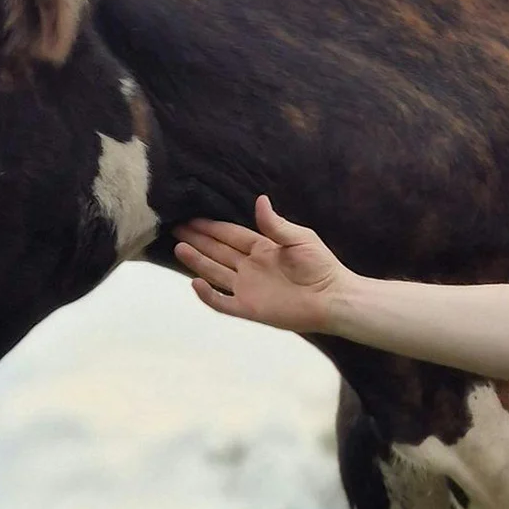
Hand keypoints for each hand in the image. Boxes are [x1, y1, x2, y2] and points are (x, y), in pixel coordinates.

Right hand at [175, 196, 347, 332]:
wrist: (333, 298)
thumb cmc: (322, 266)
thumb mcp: (300, 239)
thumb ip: (276, 224)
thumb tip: (260, 200)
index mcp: (263, 249)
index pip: (230, 235)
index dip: (211, 227)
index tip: (191, 217)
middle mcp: (251, 267)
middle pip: (218, 251)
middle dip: (198, 239)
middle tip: (175, 228)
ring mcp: (249, 288)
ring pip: (215, 272)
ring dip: (197, 261)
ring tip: (178, 247)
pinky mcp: (250, 308)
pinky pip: (223, 302)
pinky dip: (208, 295)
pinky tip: (195, 282)